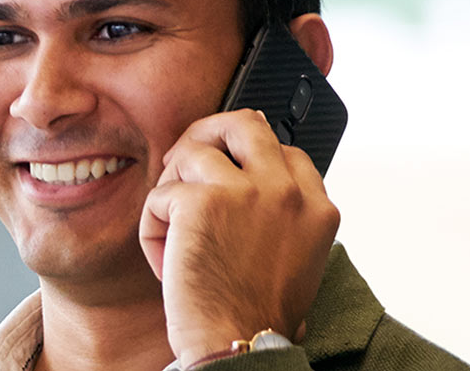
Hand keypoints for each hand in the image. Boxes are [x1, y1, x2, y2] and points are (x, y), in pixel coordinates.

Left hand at [141, 109, 340, 360]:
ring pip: (192, 153)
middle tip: (185, 166)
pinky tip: (167, 263)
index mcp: (317, 207)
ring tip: (174, 233)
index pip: (284, 150)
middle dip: (208, 136)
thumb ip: (285, 217)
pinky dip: (152, 231)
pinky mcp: (201, 202)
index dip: (248, 158)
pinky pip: (160, 195)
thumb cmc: (259, 316)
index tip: (228, 177)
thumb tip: (252, 185)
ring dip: (173, 190)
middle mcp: (287, 192)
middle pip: (244, 124)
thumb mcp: (298, 260)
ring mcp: (246, 191)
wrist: (239, 345)